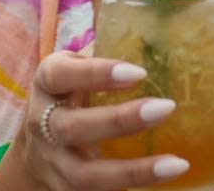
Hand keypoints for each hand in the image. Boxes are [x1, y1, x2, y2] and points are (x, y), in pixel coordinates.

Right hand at [19, 51, 190, 189]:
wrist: (37, 145)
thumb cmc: (75, 91)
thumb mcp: (81, 67)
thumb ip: (113, 51)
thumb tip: (174, 37)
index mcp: (47, 82)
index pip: (63, 75)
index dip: (98, 74)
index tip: (139, 73)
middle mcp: (42, 123)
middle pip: (73, 127)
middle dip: (120, 121)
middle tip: (167, 108)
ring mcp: (51, 162)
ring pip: (85, 174)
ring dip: (132, 172)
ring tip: (176, 164)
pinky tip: (165, 184)